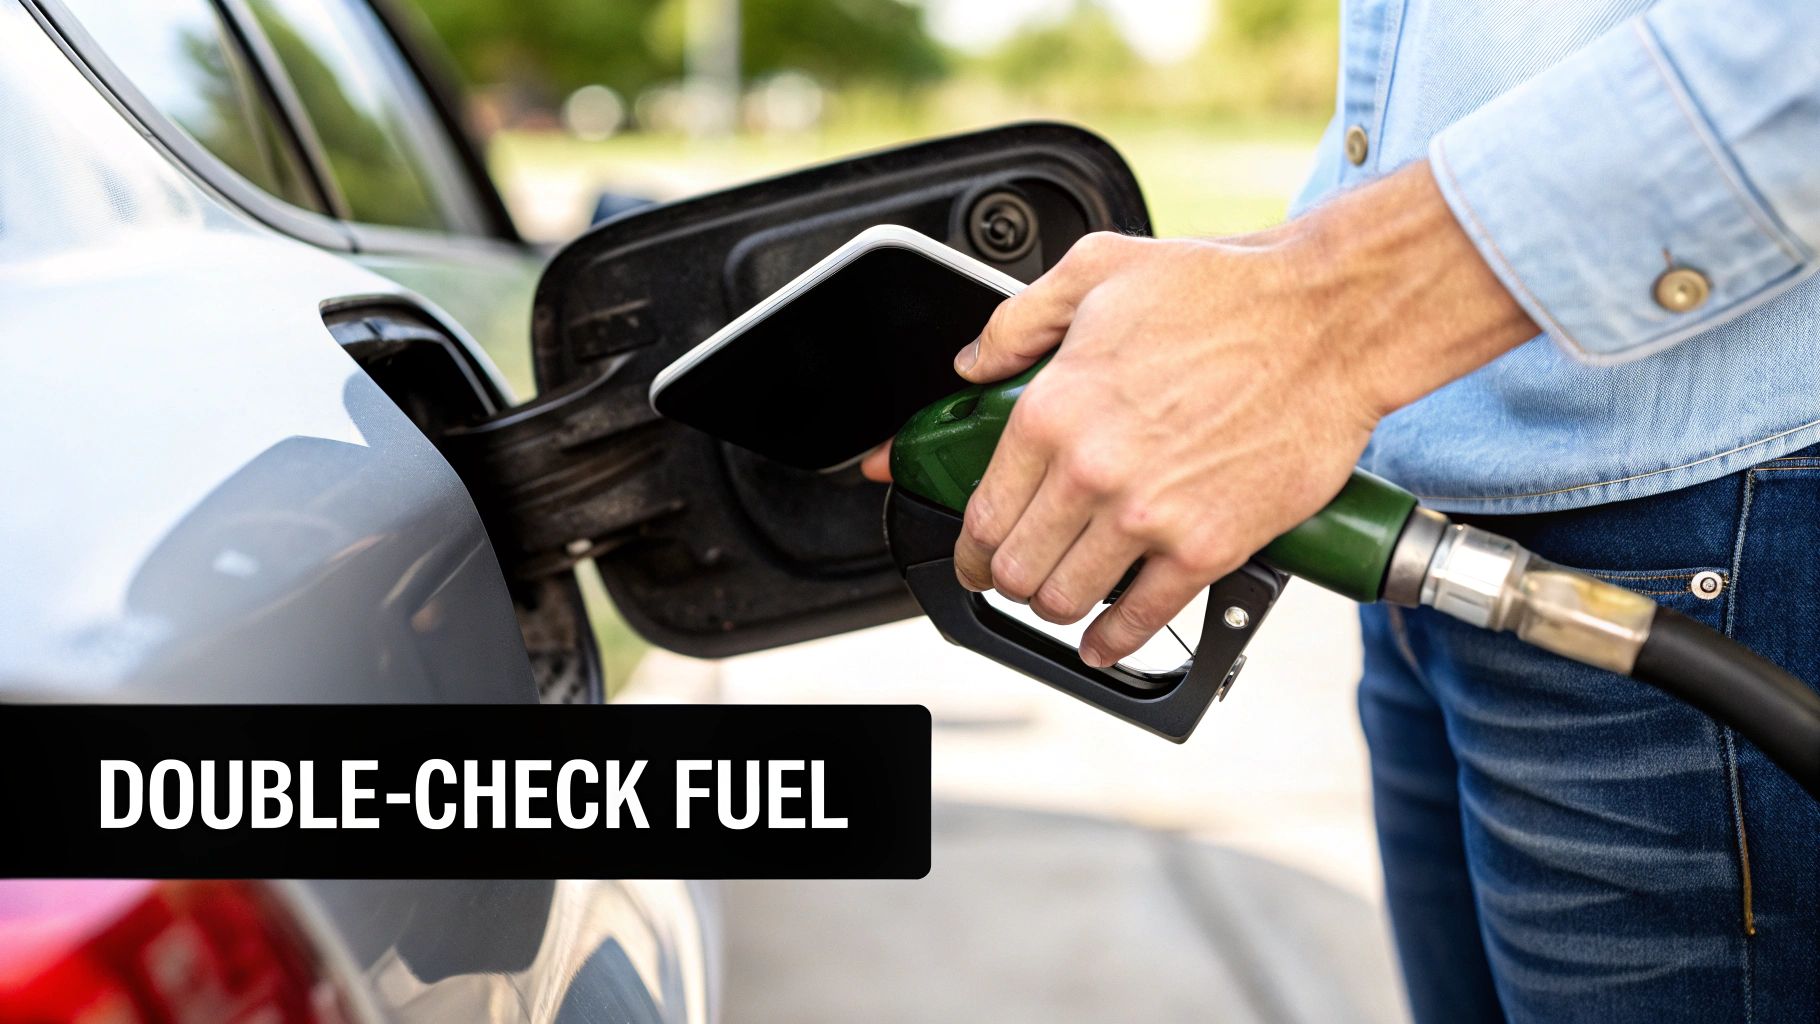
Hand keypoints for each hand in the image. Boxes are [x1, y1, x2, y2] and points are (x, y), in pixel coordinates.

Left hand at [863, 162, 1535, 666]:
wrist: (1331, 320)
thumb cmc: (1227, 290)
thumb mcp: (1098, 270)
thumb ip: (1018, 320)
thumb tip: (972, 363)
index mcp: (1054, 408)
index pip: (983, 511)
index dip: (970, 547)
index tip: (974, 556)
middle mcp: (1091, 470)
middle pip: (1016, 567)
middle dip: (1010, 578)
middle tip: (1019, 575)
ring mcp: (1149, 516)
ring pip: (1065, 599)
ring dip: (1056, 606)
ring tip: (1064, 594)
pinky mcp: (1208, 546)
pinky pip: (1141, 619)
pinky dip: (1113, 640)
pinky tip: (1104, 641)